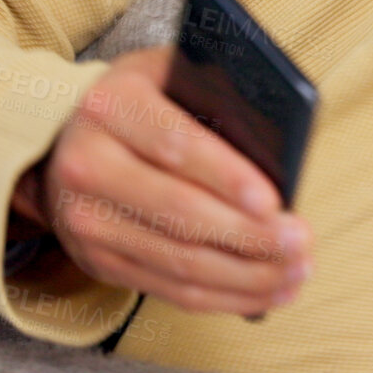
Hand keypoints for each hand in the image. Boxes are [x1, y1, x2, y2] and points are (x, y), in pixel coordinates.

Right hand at [20, 46, 312, 315]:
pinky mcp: (99, 261)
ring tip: (298, 271)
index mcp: (111, 107)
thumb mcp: (170, 77)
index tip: (274, 201)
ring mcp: (87, 220)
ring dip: (248, 274)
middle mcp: (88, 165)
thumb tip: (280, 143)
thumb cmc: (146, 102)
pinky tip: (269, 292)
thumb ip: (215, 94)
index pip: (175, 146)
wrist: (70, 139)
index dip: (227, 178)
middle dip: (249, 235)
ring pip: (180, 261)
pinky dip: (227, 296)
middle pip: (179, 213)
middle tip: (301, 241)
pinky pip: (172, 289)